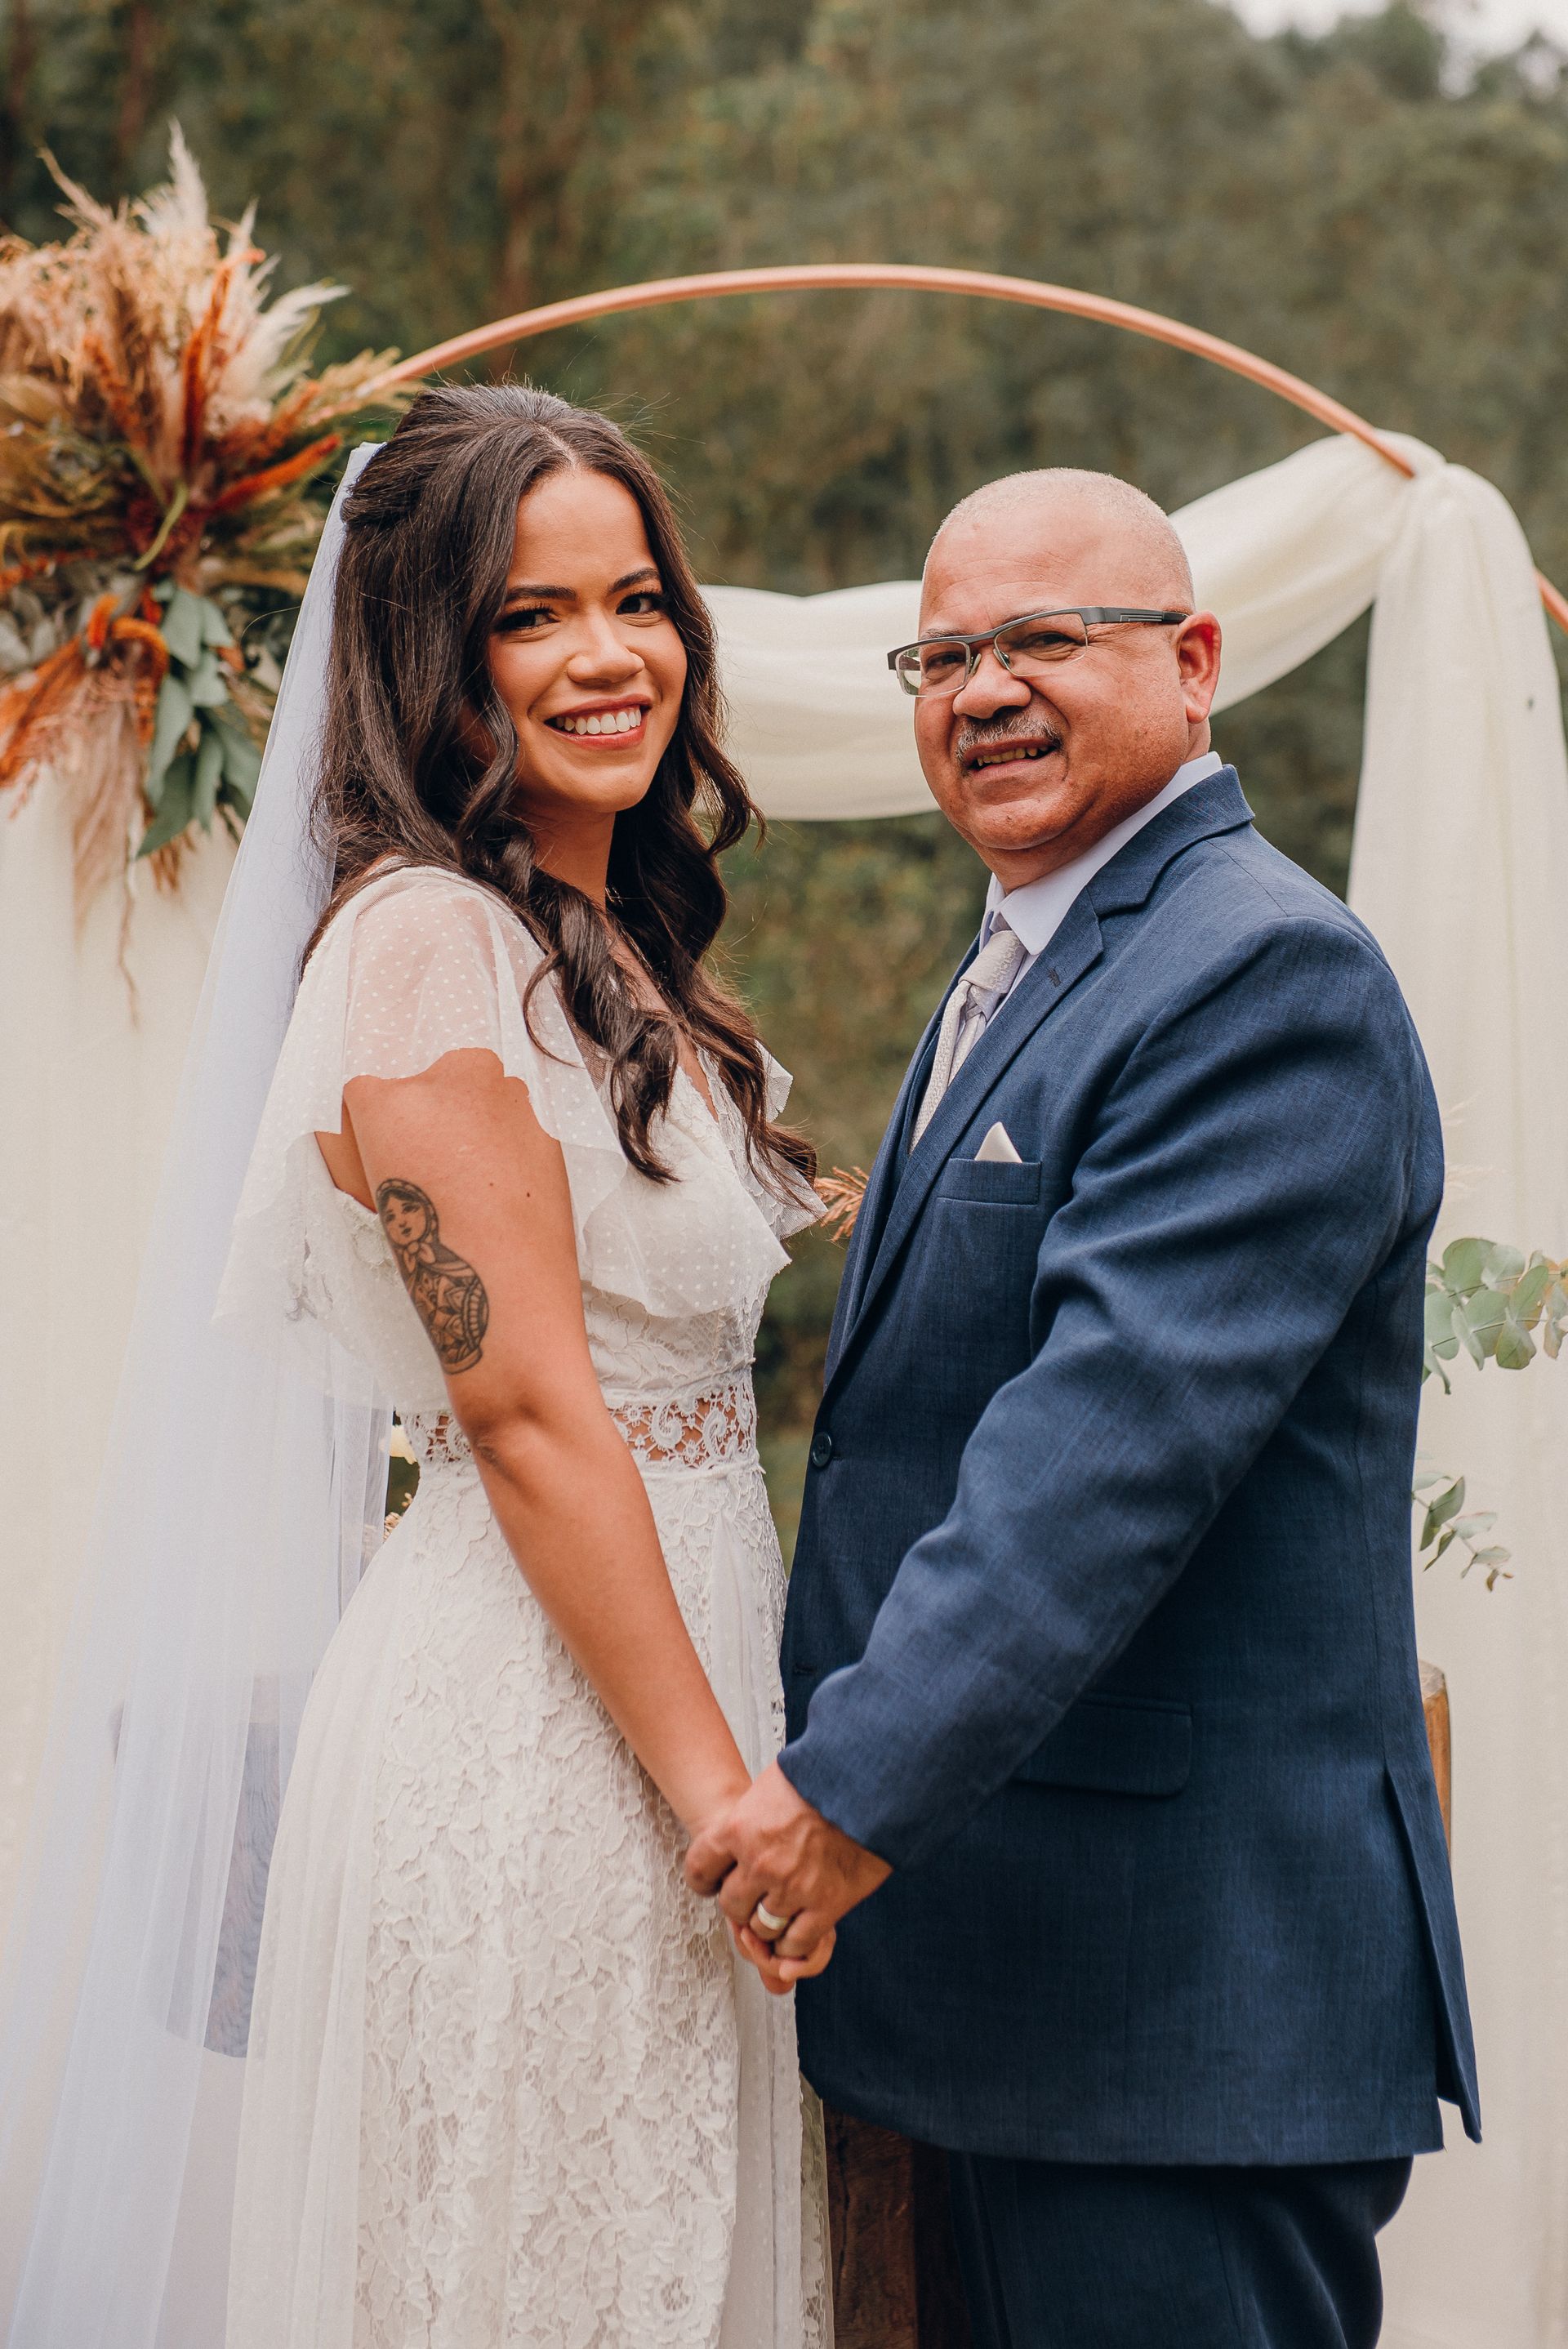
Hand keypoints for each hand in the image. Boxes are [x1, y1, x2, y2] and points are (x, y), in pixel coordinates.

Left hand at [685, 1761, 889, 1987]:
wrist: (872, 1781)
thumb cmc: (824, 1775)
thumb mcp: (772, 1783)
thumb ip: (751, 1811)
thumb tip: (747, 1821)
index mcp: (739, 1828)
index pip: (699, 1869)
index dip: (705, 1879)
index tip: (713, 1882)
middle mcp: (760, 1863)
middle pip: (731, 1904)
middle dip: (741, 1902)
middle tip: (755, 1894)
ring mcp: (792, 1888)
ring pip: (762, 1927)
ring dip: (768, 1922)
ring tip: (781, 1907)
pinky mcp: (826, 1905)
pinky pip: (797, 1943)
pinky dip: (793, 1943)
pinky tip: (798, 1926)